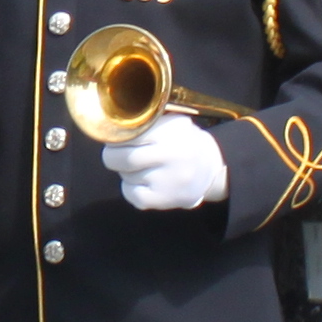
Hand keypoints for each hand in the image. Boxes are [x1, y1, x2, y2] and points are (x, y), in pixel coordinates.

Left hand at [100, 116, 227, 211]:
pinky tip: (143, 182)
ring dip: (126, 172)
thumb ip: (146, 121)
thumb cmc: (183, 142)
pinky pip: (130, 193)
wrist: (210, 169)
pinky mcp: (162, 199)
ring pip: (125, 176)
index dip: (116, 137)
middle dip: (112, 156)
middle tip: (115, 154)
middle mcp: (171, 155)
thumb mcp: (172, 122)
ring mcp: (167, 180)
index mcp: (171, 131)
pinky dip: (130, 188)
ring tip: (142, 167)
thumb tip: (111, 126)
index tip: (115, 138)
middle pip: (122, 158)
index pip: (129, 134)